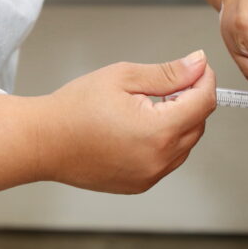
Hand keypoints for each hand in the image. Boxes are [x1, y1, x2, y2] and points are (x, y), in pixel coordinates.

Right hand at [38, 50, 215, 193]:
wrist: (42, 142)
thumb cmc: (74, 108)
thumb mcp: (124, 77)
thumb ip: (168, 73)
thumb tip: (198, 65)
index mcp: (158, 131)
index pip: (204, 102)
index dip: (205, 80)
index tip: (198, 68)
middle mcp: (159, 159)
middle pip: (199, 124)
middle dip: (192, 100)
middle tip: (169, 83)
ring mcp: (150, 176)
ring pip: (187, 143)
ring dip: (180, 121)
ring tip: (150, 104)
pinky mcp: (141, 184)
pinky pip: (169, 160)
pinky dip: (166, 141)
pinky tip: (142, 126)